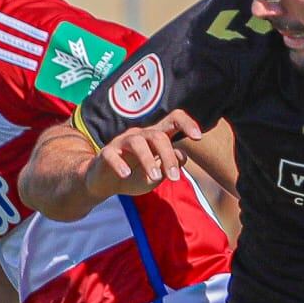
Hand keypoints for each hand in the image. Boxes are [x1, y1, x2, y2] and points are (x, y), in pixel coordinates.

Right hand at [86, 110, 200, 200]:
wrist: (105, 183)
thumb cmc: (135, 175)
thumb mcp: (158, 174)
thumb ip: (171, 165)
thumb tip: (182, 156)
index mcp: (156, 137)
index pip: (173, 120)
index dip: (187, 123)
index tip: (198, 137)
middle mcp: (140, 135)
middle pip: (158, 136)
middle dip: (168, 157)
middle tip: (174, 178)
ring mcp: (122, 142)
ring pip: (137, 143)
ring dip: (148, 161)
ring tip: (154, 177)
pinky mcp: (106, 153)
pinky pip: (112, 155)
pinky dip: (120, 165)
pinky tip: (126, 175)